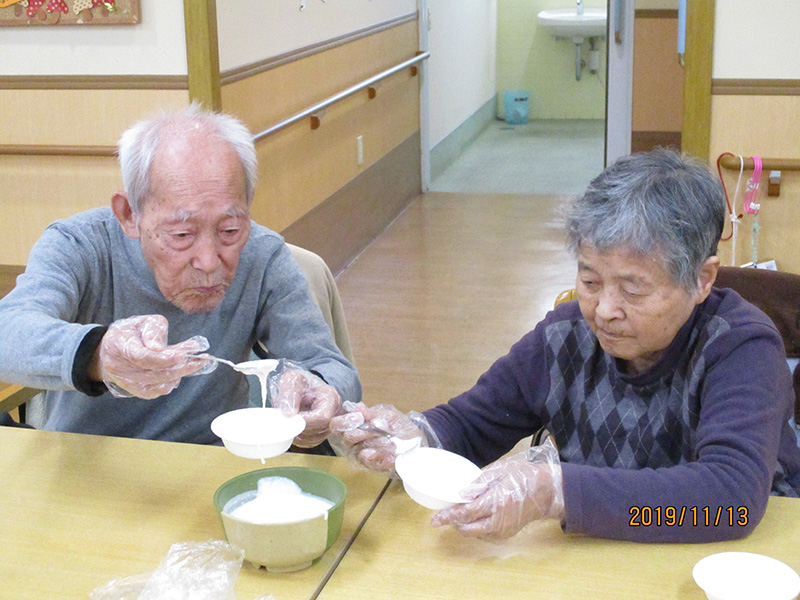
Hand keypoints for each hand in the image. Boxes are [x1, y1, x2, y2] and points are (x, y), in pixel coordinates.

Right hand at [96, 314, 212, 398]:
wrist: (110, 350)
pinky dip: (172, 382)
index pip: (142, 357)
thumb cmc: (130, 332)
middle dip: (182, 367)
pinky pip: (156, 391)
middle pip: (154, 373)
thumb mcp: (142, 322)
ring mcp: (126, 382)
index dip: (163, 359)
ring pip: (158, 384)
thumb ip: (155, 331)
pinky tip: (181, 371)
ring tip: (196, 361)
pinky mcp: (135, 390)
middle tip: (202, 358)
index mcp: (119, 346)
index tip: (183, 356)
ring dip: (180, 373)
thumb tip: (161, 348)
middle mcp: (120, 368)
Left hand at [268, 361, 341, 447]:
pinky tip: (293, 425)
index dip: (304, 421)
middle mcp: (334, 413)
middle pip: (317, 430)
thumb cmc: (300, 381)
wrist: (305, 386)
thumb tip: (288, 414)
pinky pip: (309, 442)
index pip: (322, 417)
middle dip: (298, 426)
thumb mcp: (292, 379)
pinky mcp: (322, 433)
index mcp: (330, 397)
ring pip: (312, 439)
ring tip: (290, 418)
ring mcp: (330, 425)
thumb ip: (289, 394)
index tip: (290, 417)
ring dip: (296, 432)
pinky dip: (298, 437)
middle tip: (286, 417)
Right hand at [329, 402, 428, 474]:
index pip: (337, 424)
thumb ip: (373, 413)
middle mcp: (356, 441)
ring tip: (390, 442)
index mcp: (357, 425)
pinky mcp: (372, 467)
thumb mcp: (391, 416)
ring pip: (358, 451)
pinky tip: (390, 454)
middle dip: (365, 432)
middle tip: (380, 430)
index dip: (344, 422)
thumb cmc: (402, 427)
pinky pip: (370, 464)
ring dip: (376, 444)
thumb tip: (357, 406)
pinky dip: (381, 458)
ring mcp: (363, 455)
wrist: (418, 444)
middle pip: (348, 438)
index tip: (359, 419)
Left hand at [431, 440, 564, 539]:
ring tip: (460, 512)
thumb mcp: (501, 470)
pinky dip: (476, 527)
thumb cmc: (525, 477)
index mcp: (497, 501)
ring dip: (464, 525)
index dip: (448, 516)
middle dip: (453, 523)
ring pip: (475, 533)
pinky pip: (485, 534)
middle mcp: (500, 520)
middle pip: (468, 528)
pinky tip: (475, 516)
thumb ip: (480, 482)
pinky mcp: (507, 534)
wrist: (548, 492)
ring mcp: (504, 530)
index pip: (467, 513)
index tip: (435, 519)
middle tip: (443, 515)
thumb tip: (461, 493)